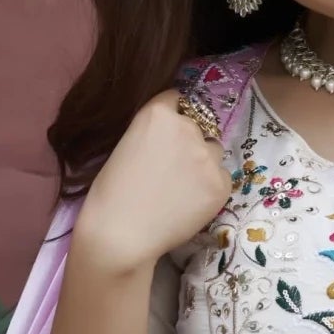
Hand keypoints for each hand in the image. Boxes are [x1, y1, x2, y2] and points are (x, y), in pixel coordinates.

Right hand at [74, 89, 233, 277]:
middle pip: (198, 128)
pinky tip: (190, 203)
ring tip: (182, 188)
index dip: (172, 118)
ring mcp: (208, 156)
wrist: (121, 233)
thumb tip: (172, 140)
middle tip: (172, 170)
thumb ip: (154, 134)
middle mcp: (188, 128)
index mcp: (158, 113)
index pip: (177, 100)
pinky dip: (210, 188)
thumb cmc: (112, 193)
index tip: (168, 135)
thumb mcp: (127, 145)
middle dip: (188, 143)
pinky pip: (222, 178)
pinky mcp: (222, 184)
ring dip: (203, 163)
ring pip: (214, 152)